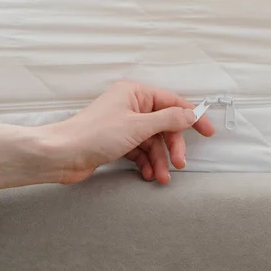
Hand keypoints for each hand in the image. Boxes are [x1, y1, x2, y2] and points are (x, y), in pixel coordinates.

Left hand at [40, 80, 214, 184]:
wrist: (62, 155)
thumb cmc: (94, 134)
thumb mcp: (138, 125)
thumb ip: (168, 119)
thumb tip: (190, 113)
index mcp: (135, 93)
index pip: (172, 102)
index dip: (192, 117)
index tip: (208, 132)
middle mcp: (130, 106)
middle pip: (164, 126)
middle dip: (172, 147)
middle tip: (179, 164)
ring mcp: (124, 125)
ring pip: (152, 142)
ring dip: (159, 160)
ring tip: (161, 177)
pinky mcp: (117, 143)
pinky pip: (140, 152)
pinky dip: (146, 163)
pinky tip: (148, 175)